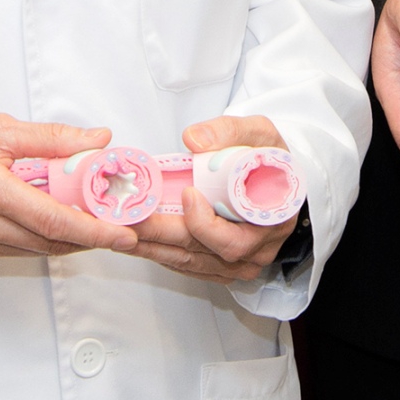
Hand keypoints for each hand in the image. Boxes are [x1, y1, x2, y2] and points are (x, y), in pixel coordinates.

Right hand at [0, 115, 138, 260]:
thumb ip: (50, 138)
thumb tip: (96, 141)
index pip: (54, 221)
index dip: (95, 231)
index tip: (125, 234)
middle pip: (51, 242)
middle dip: (92, 237)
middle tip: (124, 227)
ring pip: (37, 249)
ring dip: (71, 239)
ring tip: (99, 222)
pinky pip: (18, 249)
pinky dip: (44, 239)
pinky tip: (60, 223)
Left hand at [126, 114, 300, 283]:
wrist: (279, 181)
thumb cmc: (271, 160)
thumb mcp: (261, 134)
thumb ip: (230, 132)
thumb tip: (193, 140)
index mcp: (271, 222)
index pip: (233, 240)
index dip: (204, 224)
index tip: (187, 195)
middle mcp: (255, 252)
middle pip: (200, 252)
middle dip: (161, 234)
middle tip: (129, 216)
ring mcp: (238, 264)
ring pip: (188, 262)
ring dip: (151, 247)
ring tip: (120, 229)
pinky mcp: (221, 268)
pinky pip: (187, 266)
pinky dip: (159, 253)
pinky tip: (136, 239)